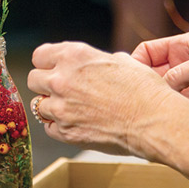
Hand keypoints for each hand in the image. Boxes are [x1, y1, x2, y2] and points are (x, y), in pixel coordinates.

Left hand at [27, 41, 175, 156]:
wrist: (154, 120)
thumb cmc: (144, 90)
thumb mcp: (120, 61)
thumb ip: (94, 60)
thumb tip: (90, 63)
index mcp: (74, 56)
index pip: (39, 56)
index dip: (46, 63)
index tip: (53, 69)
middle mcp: (62, 80)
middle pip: (33, 80)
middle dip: (45, 84)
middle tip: (62, 90)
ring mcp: (61, 108)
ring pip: (38, 106)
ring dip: (52, 107)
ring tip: (73, 109)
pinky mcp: (65, 132)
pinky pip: (49, 128)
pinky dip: (59, 127)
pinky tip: (77, 123)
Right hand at [131, 32, 188, 118]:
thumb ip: (183, 73)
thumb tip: (158, 87)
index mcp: (185, 47)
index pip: (148, 52)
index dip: (136, 64)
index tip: (130, 81)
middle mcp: (186, 66)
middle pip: (154, 77)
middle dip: (145, 89)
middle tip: (137, 104)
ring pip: (166, 97)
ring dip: (161, 106)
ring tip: (153, 117)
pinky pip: (182, 112)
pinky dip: (176, 118)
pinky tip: (172, 125)